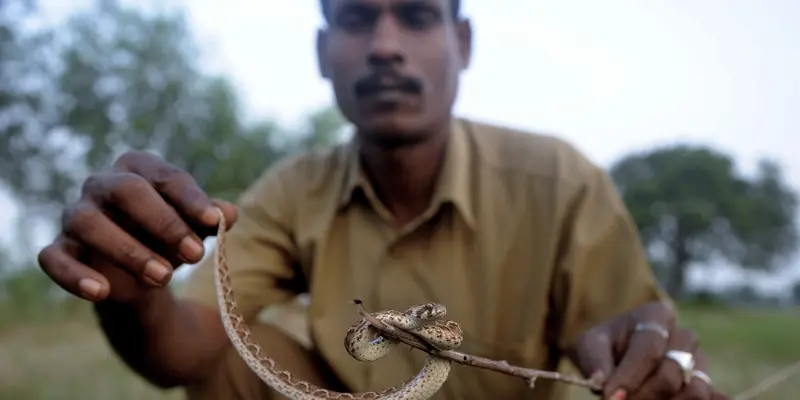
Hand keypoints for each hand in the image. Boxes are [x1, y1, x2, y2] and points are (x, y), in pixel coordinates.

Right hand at [37, 151, 238, 303]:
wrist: (140, 272)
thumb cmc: (170, 236)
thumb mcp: (195, 228)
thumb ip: (209, 219)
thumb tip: (228, 214)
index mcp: (139, 169)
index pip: (165, 177)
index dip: (190, 199)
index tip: (214, 222)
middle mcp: (101, 184)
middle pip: (126, 190)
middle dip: (163, 222)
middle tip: (195, 255)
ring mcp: (75, 215)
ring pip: (89, 223)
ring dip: (128, 251)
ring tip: (164, 278)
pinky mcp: (58, 249)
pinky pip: (54, 259)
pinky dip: (74, 276)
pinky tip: (102, 292)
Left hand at [568, 301, 730, 399]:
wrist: (620, 352)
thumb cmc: (605, 345)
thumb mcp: (590, 344)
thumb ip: (594, 361)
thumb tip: (601, 383)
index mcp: (657, 315)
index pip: (648, 349)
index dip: (630, 377)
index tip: (611, 397)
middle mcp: (684, 337)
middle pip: (671, 373)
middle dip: (643, 395)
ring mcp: (699, 362)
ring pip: (695, 391)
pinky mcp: (706, 385)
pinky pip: (713, 399)